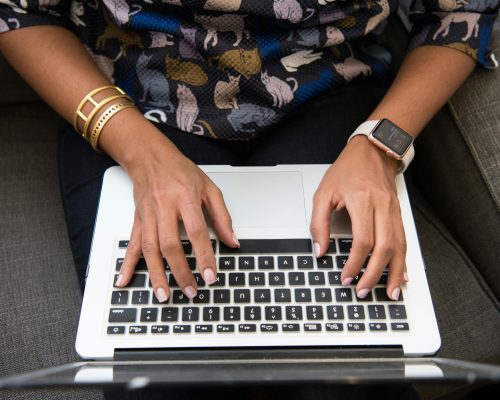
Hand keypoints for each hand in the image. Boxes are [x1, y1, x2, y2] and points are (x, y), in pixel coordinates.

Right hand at [113, 125, 238, 301]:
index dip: (204, 256)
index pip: (196, 232)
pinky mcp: (137, 220)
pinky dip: (127, 264)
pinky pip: (131, 244)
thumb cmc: (180, 171)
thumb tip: (232, 241)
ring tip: (164, 295)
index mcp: (185, 198)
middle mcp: (164, 208)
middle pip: (170, 245)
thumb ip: (222, 216)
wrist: (150, 157)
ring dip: (156, 275)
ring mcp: (148, 215)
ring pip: (149, 249)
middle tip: (191, 291)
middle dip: (180, 272)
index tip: (211, 275)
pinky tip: (124, 280)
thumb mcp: (209, 188)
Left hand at [310, 135, 406, 299]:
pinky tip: (401, 274)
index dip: (355, 263)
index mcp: (363, 201)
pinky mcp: (399, 214)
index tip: (346, 277)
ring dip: (395, 273)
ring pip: (400, 247)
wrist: (373, 151)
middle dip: (374, 274)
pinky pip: (404, 240)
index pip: (363, 240)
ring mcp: (394, 211)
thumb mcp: (323, 193)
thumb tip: (319, 250)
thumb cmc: (348, 170)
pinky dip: (403, 260)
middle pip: (385, 248)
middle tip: (363, 291)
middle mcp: (383, 207)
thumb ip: (319, 223)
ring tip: (390, 293)